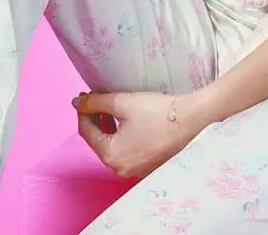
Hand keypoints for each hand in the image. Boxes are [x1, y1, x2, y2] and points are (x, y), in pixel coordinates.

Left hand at [73, 90, 206, 178]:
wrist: (191, 121)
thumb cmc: (157, 112)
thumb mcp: (122, 102)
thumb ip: (96, 102)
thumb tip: (76, 103)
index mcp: (111, 155)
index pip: (86, 132)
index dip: (83, 111)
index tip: (83, 96)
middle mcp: (120, 169)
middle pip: (98, 141)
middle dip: (95, 119)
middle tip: (96, 98)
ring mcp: (134, 171)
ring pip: (112, 146)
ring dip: (107, 127)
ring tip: (110, 107)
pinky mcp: (146, 167)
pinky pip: (126, 151)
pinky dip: (121, 136)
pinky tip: (126, 121)